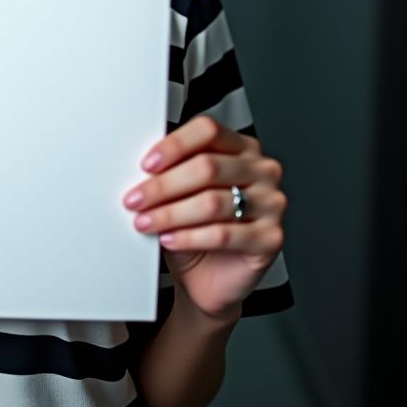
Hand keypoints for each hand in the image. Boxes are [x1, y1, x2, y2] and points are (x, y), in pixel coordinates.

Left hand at [121, 115, 287, 318]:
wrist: (210, 276)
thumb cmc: (195, 226)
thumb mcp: (181, 191)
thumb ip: (171, 169)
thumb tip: (144, 166)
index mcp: (241, 147)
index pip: (208, 131)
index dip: (174, 145)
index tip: (147, 164)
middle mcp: (262, 170)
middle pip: (207, 166)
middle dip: (163, 185)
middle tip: (135, 199)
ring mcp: (271, 203)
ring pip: (212, 202)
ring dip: (170, 213)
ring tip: (145, 221)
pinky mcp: (271, 238)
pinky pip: (223, 234)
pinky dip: (188, 236)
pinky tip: (169, 238)